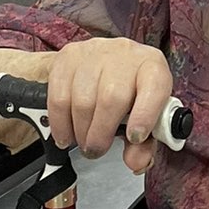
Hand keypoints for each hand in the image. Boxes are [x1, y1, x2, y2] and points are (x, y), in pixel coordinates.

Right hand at [0, 39, 173, 177]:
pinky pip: (53, 95)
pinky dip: (55, 121)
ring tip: (78, 142)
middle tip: (96, 151)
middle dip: (103, 133)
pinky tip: (58, 131)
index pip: (155, 81)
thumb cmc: (110, 106)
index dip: (145, 115)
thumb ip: (141, 144)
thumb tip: (137, 159)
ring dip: (78, 130)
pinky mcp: (57, 59)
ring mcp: (87, 51)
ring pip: (82, 94)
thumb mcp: (132, 124)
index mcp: (148, 63)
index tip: (133, 140)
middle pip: (112, 93)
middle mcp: (120, 49)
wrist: (69, 78)